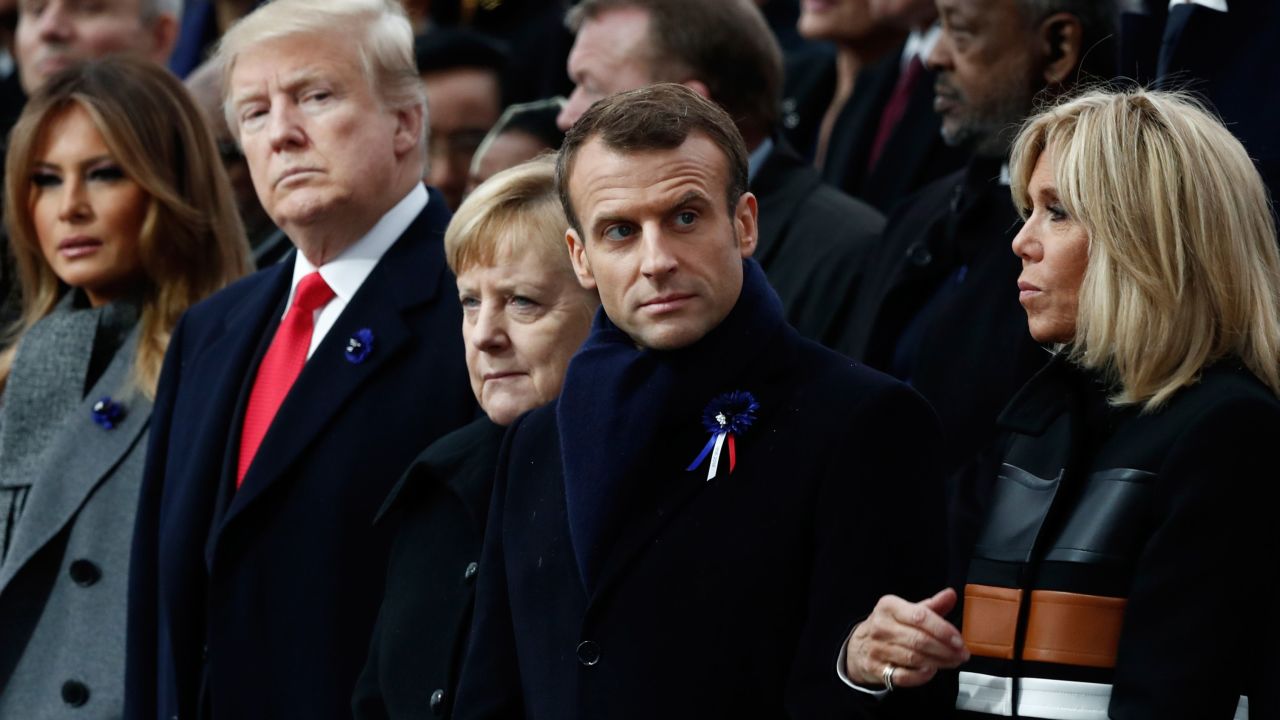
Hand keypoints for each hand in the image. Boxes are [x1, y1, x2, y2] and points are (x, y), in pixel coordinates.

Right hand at [844, 587, 968, 688]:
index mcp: (890, 607)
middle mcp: (881, 626)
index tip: (959, 640)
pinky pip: (903, 676)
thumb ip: (931, 606)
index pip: (920, 617)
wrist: (858, 646)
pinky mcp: (876, 668)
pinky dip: (920, 676)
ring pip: (914, 658)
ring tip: (952, 662)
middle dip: (945, 650)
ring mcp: (876, 648)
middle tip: (961, 655)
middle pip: (919, 640)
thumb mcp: (906, 611)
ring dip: (939, 662)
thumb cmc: (889, 626)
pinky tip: (931, 671)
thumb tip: (951, 594)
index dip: (943, 630)